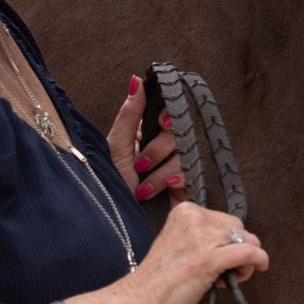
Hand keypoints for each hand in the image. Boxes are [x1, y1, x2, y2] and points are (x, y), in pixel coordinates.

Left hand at [107, 75, 185, 200]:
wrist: (120, 224)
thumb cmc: (112, 187)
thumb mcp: (116, 147)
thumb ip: (129, 114)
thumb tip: (136, 79)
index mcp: (146, 134)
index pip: (166, 111)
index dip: (167, 114)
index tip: (161, 123)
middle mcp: (163, 147)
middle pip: (177, 130)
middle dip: (157, 149)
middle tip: (140, 164)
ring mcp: (175, 165)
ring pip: (184, 151)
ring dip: (160, 171)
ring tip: (143, 188)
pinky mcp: (186, 184)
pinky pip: (190, 171)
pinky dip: (174, 179)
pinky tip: (162, 189)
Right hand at [121, 200, 268, 303]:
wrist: (136, 302)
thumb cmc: (155, 282)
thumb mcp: (176, 243)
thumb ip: (198, 237)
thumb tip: (228, 244)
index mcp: (184, 211)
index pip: (222, 219)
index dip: (225, 241)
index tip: (216, 257)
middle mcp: (194, 218)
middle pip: (237, 228)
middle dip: (237, 248)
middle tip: (224, 271)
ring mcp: (202, 237)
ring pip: (247, 240)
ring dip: (246, 260)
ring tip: (228, 277)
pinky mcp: (209, 259)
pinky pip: (249, 253)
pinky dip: (259, 260)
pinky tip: (259, 267)